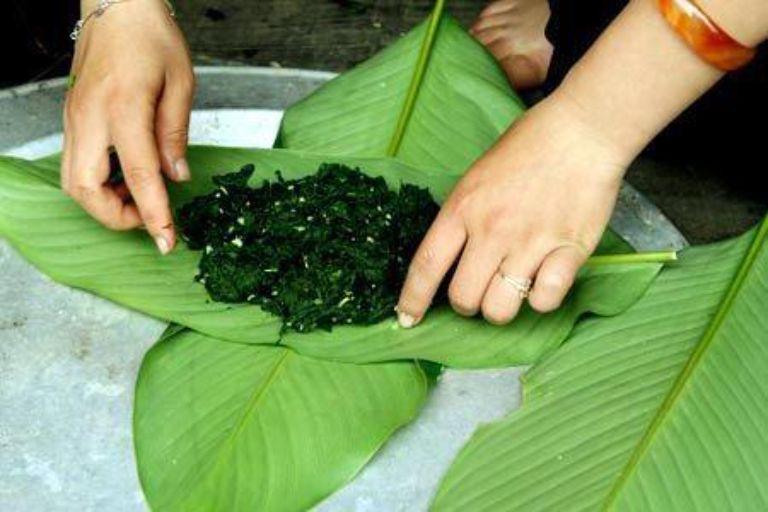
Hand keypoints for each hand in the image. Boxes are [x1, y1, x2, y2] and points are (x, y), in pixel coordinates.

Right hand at [62, 0, 194, 253]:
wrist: (116, 5)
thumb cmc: (152, 37)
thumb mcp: (181, 84)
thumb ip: (175, 135)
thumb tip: (176, 176)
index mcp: (123, 109)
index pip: (140, 177)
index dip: (155, 216)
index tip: (167, 241)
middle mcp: (89, 119)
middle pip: (86, 190)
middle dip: (117, 217)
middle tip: (150, 217)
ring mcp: (74, 119)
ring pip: (73, 182)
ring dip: (104, 202)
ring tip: (138, 197)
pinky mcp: (71, 117)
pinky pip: (75, 164)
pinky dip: (98, 183)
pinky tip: (124, 176)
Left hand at [396, 92, 631, 326]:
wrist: (582, 131)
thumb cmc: (528, 146)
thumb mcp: (477, 176)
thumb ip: (462, 215)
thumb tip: (451, 256)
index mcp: (463, 208)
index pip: (427, 265)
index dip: (412, 299)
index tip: (407, 319)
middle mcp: (492, 230)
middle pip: (463, 298)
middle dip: (466, 304)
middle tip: (477, 291)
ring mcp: (531, 243)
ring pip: (500, 309)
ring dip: (500, 307)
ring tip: (510, 289)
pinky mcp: (569, 251)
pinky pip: (545, 301)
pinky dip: (542, 299)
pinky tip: (544, 280)